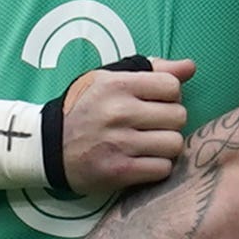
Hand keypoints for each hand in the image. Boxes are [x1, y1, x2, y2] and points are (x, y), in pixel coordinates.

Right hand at [59, 57, 190, 193]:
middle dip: (170, 121)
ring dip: (166, 146)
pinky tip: (142, 160)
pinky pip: (163, 169)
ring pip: (175, 144)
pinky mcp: (120, 172)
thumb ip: (152, 71)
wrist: (49, 147)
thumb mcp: (110, 80)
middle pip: (179, 116)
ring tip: (148, 144)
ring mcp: (119, 143)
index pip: (172, 86)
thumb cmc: (86, 109)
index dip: (169, 96)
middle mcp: (118, 112)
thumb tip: (190, 67)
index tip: (155, 103)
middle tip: (152, 126)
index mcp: (116, 85)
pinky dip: (157, 167)